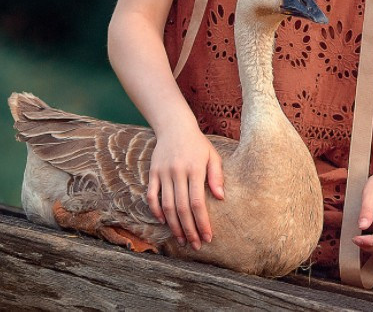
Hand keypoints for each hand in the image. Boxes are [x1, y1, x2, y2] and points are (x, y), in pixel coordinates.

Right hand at [147, 123, 224, 249]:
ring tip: (182, 240)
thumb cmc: (198, 144)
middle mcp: (178, 172)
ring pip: (167, 206)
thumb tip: (221, 198)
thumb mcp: (212, 156)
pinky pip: (151, 196)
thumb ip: (216, 176)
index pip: (198, 203)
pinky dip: (156, 210)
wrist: (175, 127)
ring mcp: (163, 173)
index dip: (202, 222)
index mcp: (195, 169)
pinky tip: (164, 222)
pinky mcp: (152, 173)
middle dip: (189, 230)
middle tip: (195, 245)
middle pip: (182, 208)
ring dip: (174, 226)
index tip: (208, 237)